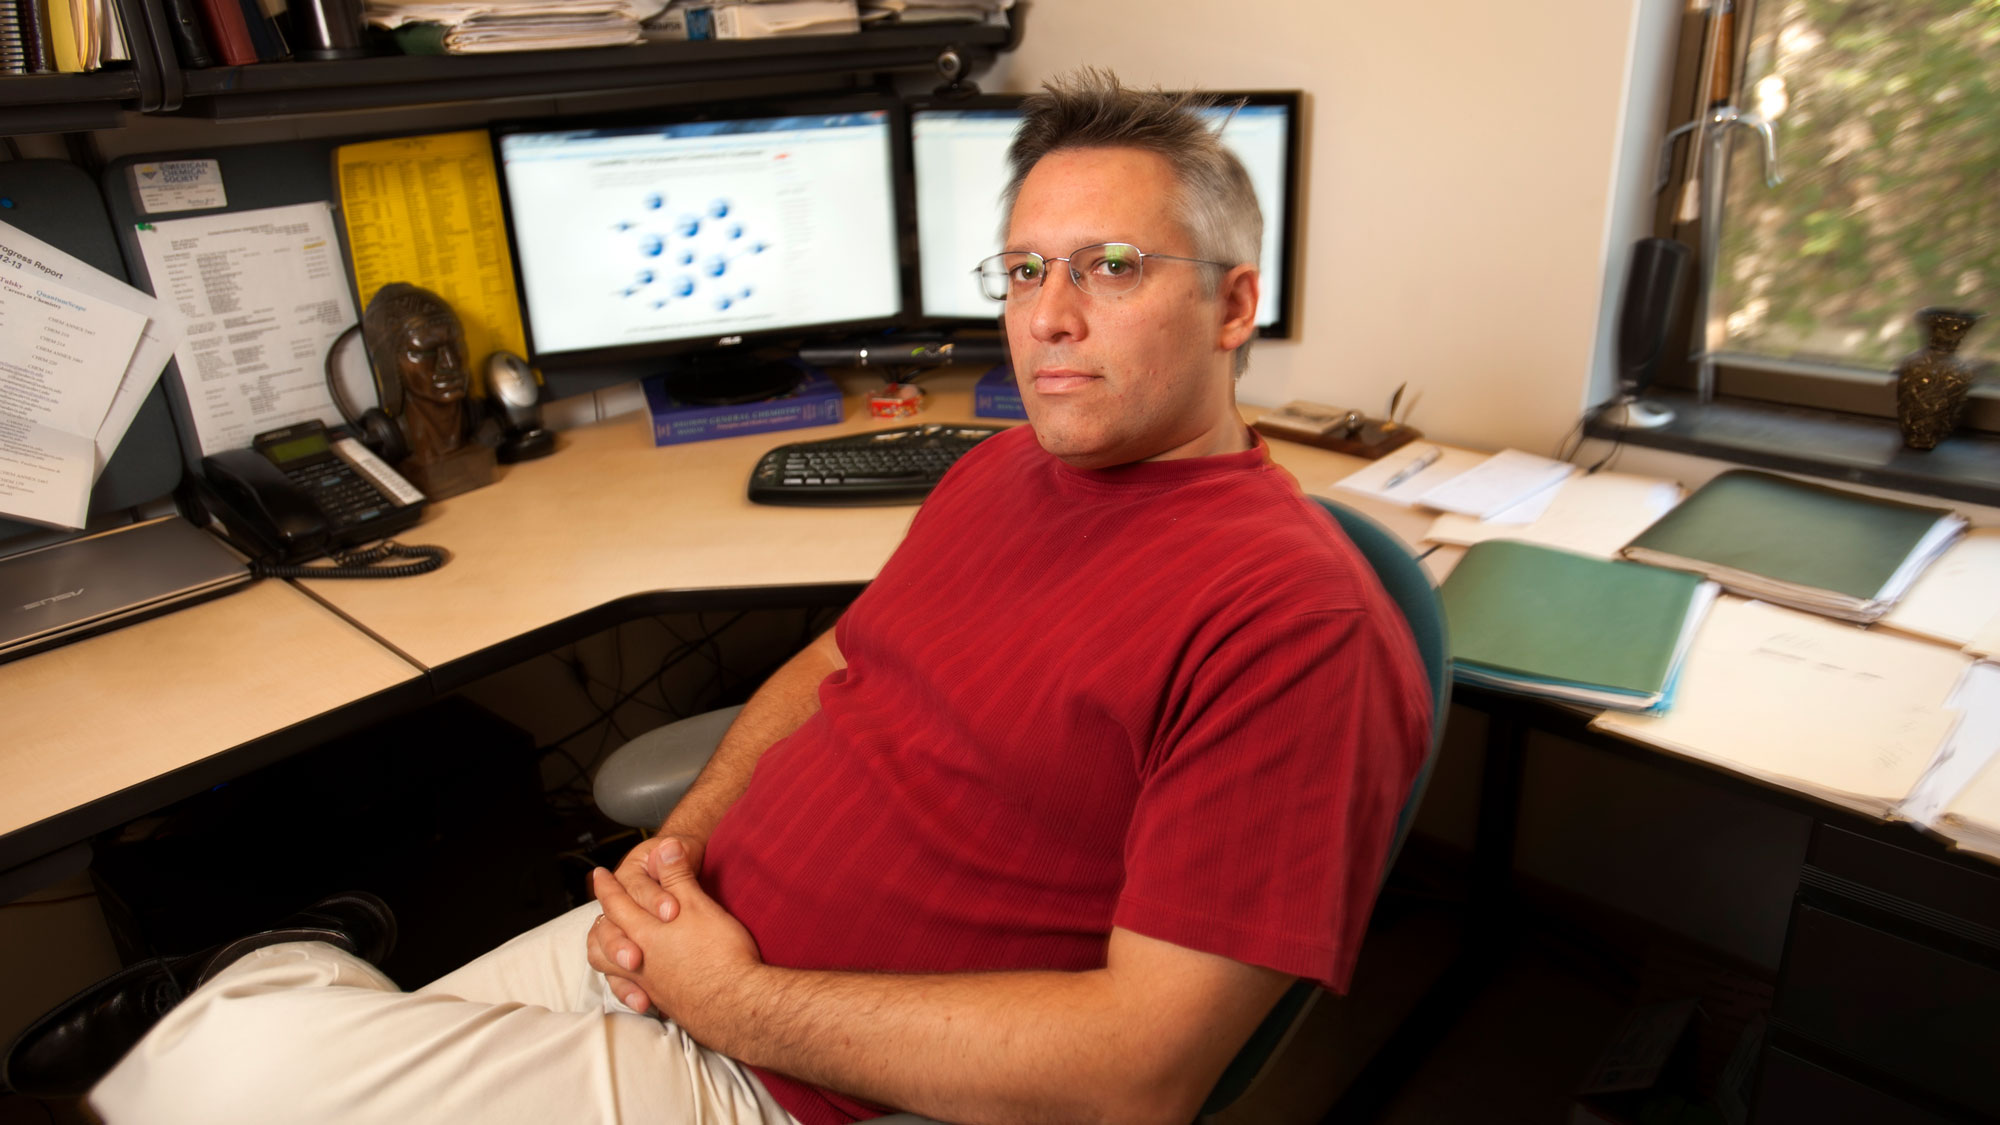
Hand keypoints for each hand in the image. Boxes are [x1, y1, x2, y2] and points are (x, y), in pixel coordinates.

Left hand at [589, 833, 704, 1010]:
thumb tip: (665, 846)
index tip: (599, 876)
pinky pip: (630, 992)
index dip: (606, 887)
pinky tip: (636, 985)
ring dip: (607, 954)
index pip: (615, 903)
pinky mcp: (662, 1002)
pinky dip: (626, 985)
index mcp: (645, 931)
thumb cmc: (720, 952)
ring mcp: (648, 984)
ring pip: (610, 969)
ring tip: (611, 946)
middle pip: (602, 940)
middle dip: (601, 921)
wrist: (737, 1002)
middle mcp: (638, 960)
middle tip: (600, 910)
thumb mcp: (699, 905)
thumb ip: (678, 876)